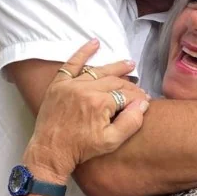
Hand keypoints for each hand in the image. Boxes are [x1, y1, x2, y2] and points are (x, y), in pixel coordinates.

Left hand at [24, 39, 149, 182]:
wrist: (50, 152)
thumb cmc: (81, 149)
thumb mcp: (111, 141)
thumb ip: (131, 122)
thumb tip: (142, 104)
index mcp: (99, 103)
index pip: (126, 94)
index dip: (138, 98)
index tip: (145, 101)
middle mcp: (85, 89)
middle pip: (114, 81)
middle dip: (129, 85)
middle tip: (139, 89)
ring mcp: (70, 85)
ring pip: (98, 70)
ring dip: (115, 66)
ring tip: (129, 64)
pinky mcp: (58, 84)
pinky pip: (71, 64)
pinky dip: (83, 52)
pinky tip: (94, 43)